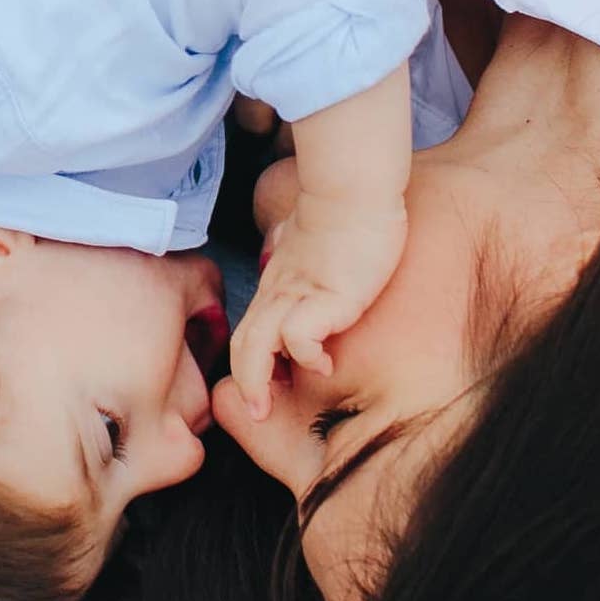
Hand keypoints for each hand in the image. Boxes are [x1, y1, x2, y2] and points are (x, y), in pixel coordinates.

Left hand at [229, 188, 404, 416]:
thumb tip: (289, 249)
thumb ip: (297, 250)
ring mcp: (300, 295)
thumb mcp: (308, 237)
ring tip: (267, 407)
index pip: (250, 331)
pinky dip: (305, 356)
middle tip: (255, 412)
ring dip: (256, 382)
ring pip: (258, 345)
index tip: (264, 390)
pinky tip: (325, 364)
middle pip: (244, 344)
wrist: (355, 188)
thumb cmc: (341, 211)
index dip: (249, 364)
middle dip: (245, 384)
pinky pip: (298, 335)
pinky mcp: (326, 297)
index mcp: (279, 284)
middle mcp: (281, 293)